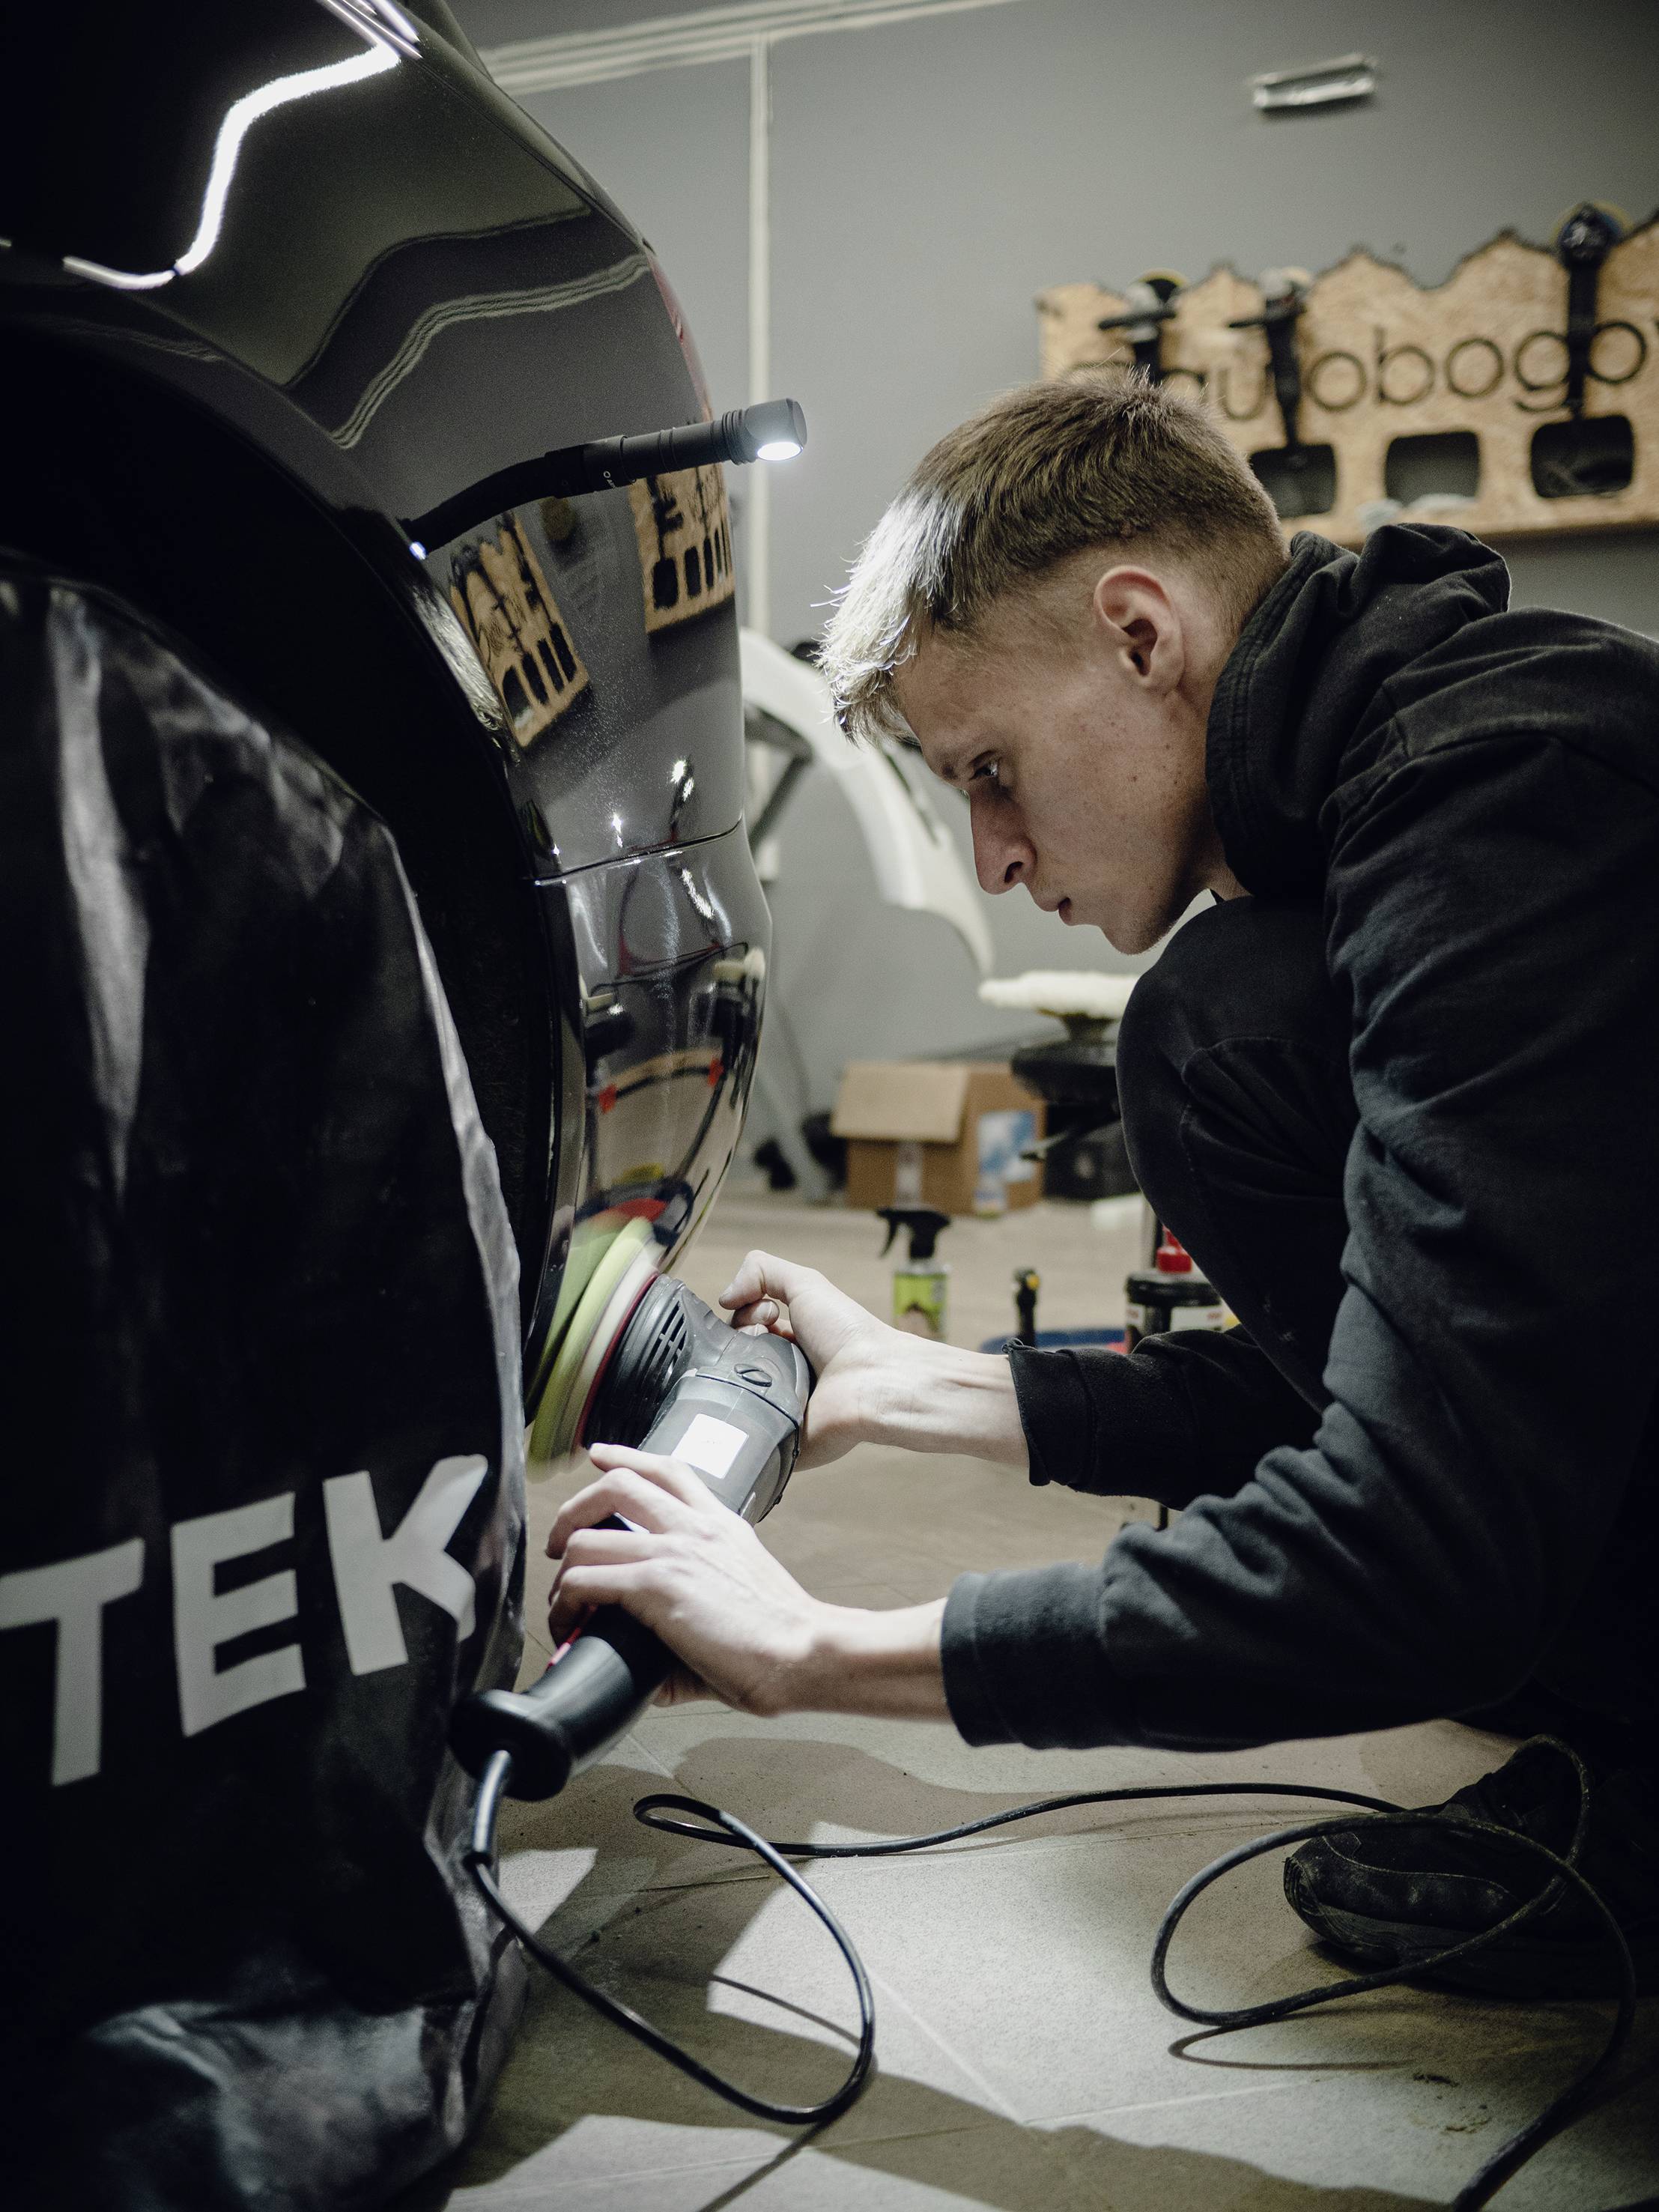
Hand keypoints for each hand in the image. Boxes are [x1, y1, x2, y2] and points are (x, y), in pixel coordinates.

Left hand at [546, 1443, 832, 1712]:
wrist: (803, 1652)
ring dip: (563, 1569)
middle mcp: (694, 1527)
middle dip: (573, 1508)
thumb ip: (697, 1607)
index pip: (668, 1469)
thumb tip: (659, 1659)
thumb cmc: (780, 1638)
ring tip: (563, 1601)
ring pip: (587, 1536)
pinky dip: (566, 1602)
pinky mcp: (656, 1585)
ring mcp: (673, 1551)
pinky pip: (585, 1579)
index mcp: (719, 1524)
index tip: (599, 1457)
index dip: (625, 1456)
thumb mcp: (740, 1598)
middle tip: (561, 1541)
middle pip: (616, 1484)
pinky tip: (571, 1623)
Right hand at [720, 1248, 908, 1467]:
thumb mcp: (806, 1284)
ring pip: (729, 1387)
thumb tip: (724, 1297)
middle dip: (740, 1339)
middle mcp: (779, 1374)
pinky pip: (737, 1425)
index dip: (744, 1316)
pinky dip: (739, 1406)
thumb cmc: (846, 1332)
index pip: (742, 1329)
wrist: (871, 1382)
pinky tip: (758, 1394)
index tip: (767, 1316)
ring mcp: (775, 1407)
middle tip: (764, 1338)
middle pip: (732, 1356)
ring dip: (737, 1370)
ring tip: (763, 1366)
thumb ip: (762, 1271)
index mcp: (788, 1343)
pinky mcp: (772, 1437)